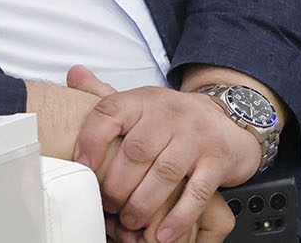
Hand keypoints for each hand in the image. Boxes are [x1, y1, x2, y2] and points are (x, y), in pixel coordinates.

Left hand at [69, 66, 256, 242]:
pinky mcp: (216, 161)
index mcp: (144, 100)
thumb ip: (106, 94)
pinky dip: (178, 217)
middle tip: (107, 205)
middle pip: (136, 152)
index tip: (81, 166)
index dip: (91, 139)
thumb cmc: (173, 117)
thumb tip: (74, 74)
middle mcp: (170, 115)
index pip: (110, 112)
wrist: (227, 118)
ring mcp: (195, 138)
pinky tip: (163, 234)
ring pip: (164, 175)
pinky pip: (196, 193)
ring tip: (130, 221)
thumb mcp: (142, 102)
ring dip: (142, 205)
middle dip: (116, 186)